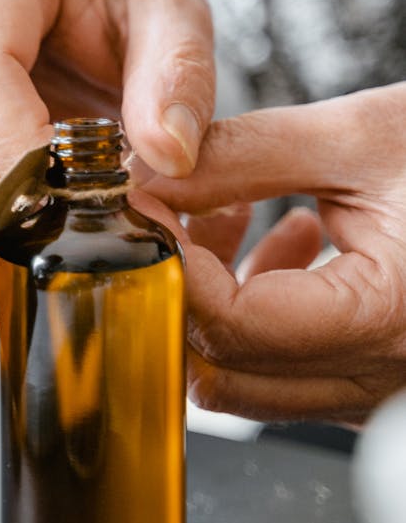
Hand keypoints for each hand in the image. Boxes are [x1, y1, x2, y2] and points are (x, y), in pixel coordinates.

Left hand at [149, 83, 405, 422]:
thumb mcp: (364, 134)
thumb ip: (244, 156)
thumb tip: (149, 173)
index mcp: (384, 318)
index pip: (229, 324)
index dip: (170, 261)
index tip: (142, 203)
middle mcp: (383, 376)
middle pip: (223, 370)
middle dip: (181, 286)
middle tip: (168, 209)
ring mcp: (382, 388)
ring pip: (250, 381)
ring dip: (216, 302)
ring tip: (228, 213)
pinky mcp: (381, 377)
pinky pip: (291, 373)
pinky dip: (260, 314)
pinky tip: (283, 240)